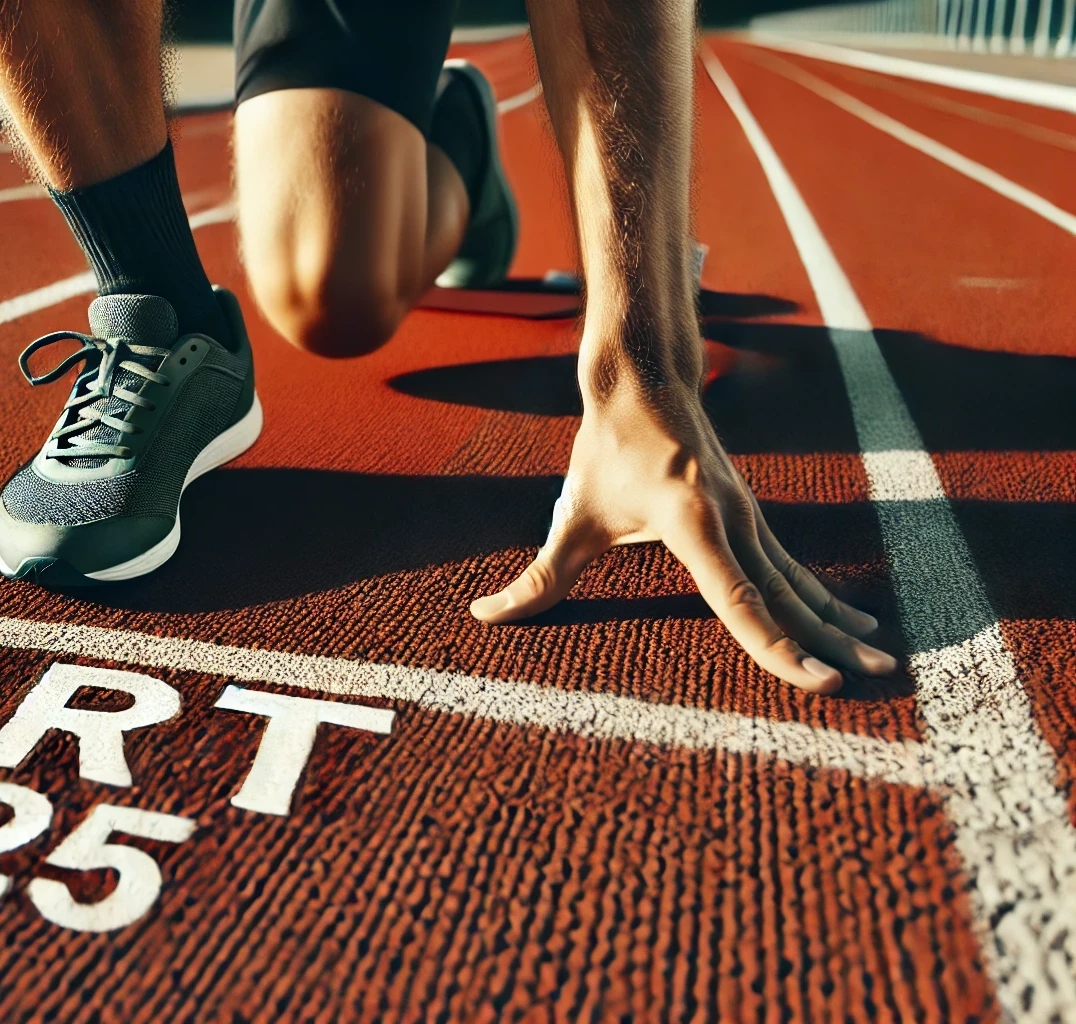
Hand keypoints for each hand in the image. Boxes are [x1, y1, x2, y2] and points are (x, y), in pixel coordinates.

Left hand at [471, 387, 895, 693]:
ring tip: (883, 662)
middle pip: (787, 596)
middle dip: (830, 645)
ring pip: (799, 582)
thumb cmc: (605, 452)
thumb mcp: (571, 518)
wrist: (644, 382)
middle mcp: (733, 519)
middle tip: (878, 682)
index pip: (738, 599)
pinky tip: (852, 623)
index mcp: (692, 522)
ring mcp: (749, 516)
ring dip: (839, 624)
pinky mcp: (751, 516)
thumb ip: (536, 578)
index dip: (776, 645)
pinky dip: (822, 598)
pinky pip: (792, 566)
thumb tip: (483, 616)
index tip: (815, 681)